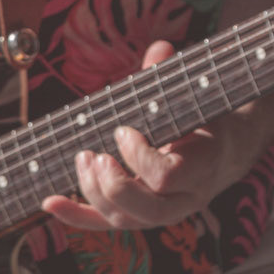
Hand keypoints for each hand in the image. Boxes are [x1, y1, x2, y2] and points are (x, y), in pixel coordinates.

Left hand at [41, 42, 258, 234]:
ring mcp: (163, 212)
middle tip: (95, 155)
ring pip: (124, 220)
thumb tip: (160, 49)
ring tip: (82, 159)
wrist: (224, 151)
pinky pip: (107, 223)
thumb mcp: (193, 97)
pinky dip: (75, 215)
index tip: (123, 130)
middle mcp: (185, 198)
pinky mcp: (141, 216)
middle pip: (146, 210)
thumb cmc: (203, 118)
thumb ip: (171, 77)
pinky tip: (50, 202)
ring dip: (92, 192)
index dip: (138, 156)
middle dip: (113, 185)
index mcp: (202, 166)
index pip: (164, 177)